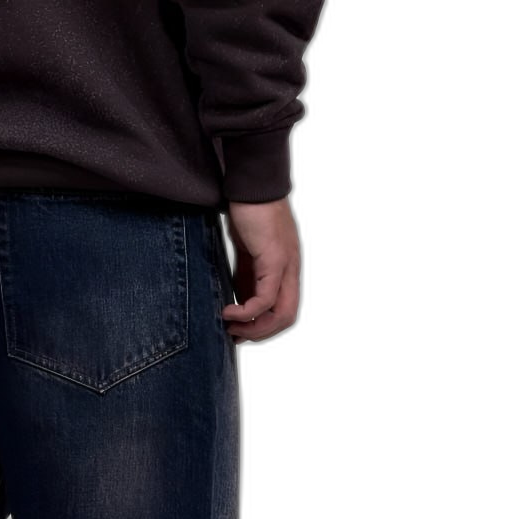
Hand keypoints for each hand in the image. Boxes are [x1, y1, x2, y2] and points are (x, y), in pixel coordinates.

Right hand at [221, 197, 302, 345]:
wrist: (251, 184)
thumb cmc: (247, 213)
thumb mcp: (246, 254)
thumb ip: (246, 278)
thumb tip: (238, 304)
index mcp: (285, 269)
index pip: (284, 310)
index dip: (262, 328)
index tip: (238, 330)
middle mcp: (290, 269)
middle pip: (286, 318)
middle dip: (259, 334)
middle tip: (234, 333)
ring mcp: (285, 265)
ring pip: (280, 313)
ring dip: (253, 328)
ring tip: (229, 325)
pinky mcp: (274, 259)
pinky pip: (265, 298)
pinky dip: (247, 312)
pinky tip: (228, 311)